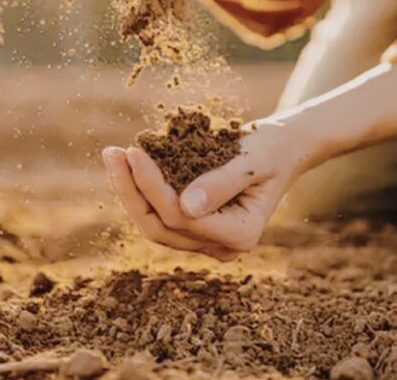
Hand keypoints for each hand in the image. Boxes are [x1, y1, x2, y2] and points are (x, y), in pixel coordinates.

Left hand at [101, 120, 310, 260]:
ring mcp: (207, 241)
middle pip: (161, 227)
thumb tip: (186, 207)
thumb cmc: (272, 149)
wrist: (283, 148)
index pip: (182, 217)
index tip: (133, 150)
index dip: (151, 186)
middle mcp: (222, 247)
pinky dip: (141, 191)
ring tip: (114, 156)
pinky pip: (160, 215)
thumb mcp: (253, 159)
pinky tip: (127, 164)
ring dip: (130, 191)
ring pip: (155, 224)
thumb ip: (222, 182)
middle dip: (131, 191)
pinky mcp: (196, 228)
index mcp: (241, 234)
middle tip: (112, 153)